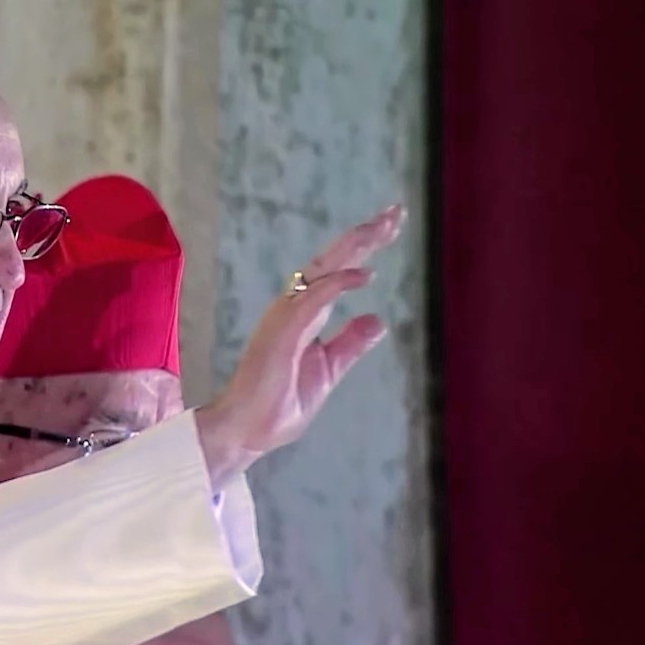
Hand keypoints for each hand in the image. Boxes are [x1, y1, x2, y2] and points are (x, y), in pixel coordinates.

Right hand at [197, 204, 403, 487]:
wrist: (249, 431)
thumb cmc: (279, 405)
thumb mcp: (327, 370)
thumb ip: (349, 344)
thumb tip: (376, 319)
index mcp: (305, 316)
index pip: (337, 273)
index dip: (363, 248)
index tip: (390, 225)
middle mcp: (294, 308)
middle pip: (333, 261)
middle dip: (365, 235)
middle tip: (395, 213)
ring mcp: (286, 317)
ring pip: (323, 269)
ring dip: (354, 247)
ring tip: (383, 226)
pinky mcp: (282, 331)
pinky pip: (314, 298)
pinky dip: (339, 283)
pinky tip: (365, 275)